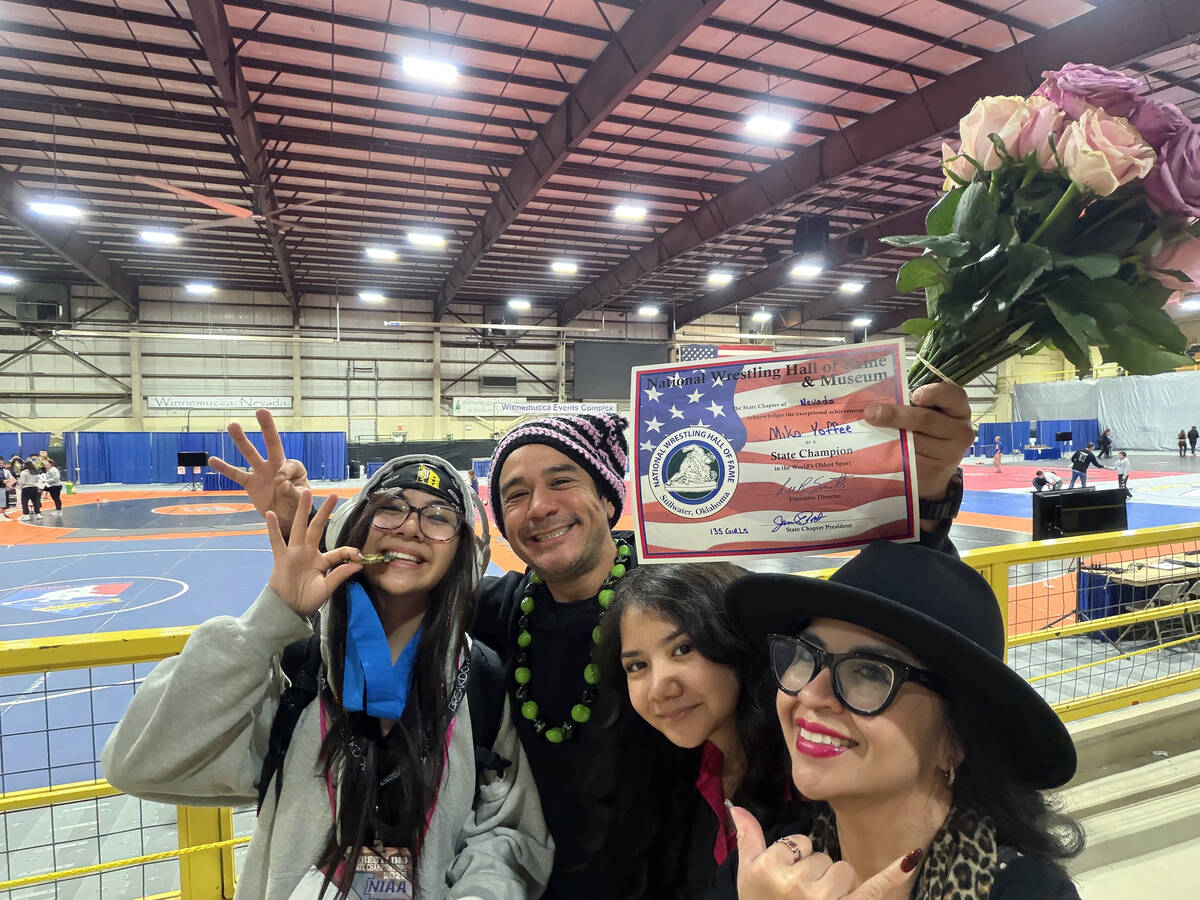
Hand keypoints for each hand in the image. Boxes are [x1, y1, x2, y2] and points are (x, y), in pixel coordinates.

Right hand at [209, 408, 310, 538]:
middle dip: (267, 428)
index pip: (289, 465)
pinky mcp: (250, 483)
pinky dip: (225, 469)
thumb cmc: (298, 506)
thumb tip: (281, 483)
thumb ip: (292, 492)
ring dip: (242, 440)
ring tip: (232, 425)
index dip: (284, 472)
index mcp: (293, 469)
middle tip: (261, 411)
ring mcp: (262, 473)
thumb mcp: (300, 501)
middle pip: (272, 444)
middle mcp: (277, 466)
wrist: (285, 518)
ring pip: (250, 454)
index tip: (280, 482)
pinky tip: (212, 460)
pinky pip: (237, 475)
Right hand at [266, 490, 361, 616]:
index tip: (360, 557)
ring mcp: (294, 553)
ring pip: (300, 527)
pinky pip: (276, 541)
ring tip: (306, 492)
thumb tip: (359, 565)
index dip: (350, 552)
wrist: (288, 610)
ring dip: (303, 510)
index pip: (338, 551)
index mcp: (322, 561)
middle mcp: (309, 552)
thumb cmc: (307, 600)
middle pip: (318, 527)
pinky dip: (273, 528)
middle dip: (325, 511)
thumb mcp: (327, 588)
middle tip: (333, 495)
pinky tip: (270, 514)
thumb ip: (340, 575)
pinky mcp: (281, 558)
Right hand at [730, 806, 917, 899]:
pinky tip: (910, 857)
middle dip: (813, 873)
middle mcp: (799, 882)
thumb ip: (747, 839)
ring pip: (842, 870)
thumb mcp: (746, 876)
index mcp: (772, 868)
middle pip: (821, 857)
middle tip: (798, 897)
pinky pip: (873, 890)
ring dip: (834, 885)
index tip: (782, 877)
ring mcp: (825, 899)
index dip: (793, 857)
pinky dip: (893, 876)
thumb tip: (736, 806)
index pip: (798, 841)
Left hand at [865, 382, 973, 501]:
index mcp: (958, 410)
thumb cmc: (926, 433)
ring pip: (914, 441)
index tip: (915, 394)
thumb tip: (880, 401)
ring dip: (889, 435)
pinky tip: (881, 448)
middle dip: (895, 414)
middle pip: (926, 419)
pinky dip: (892, 452)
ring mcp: (951, 453)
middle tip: (872, 413)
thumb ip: (911, 404)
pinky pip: (909, 459)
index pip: (953, 396)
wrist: (934, 469)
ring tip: (871, 429)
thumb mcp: (927, 414)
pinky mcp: (936, 470)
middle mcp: (960, 431)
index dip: (935, 393)